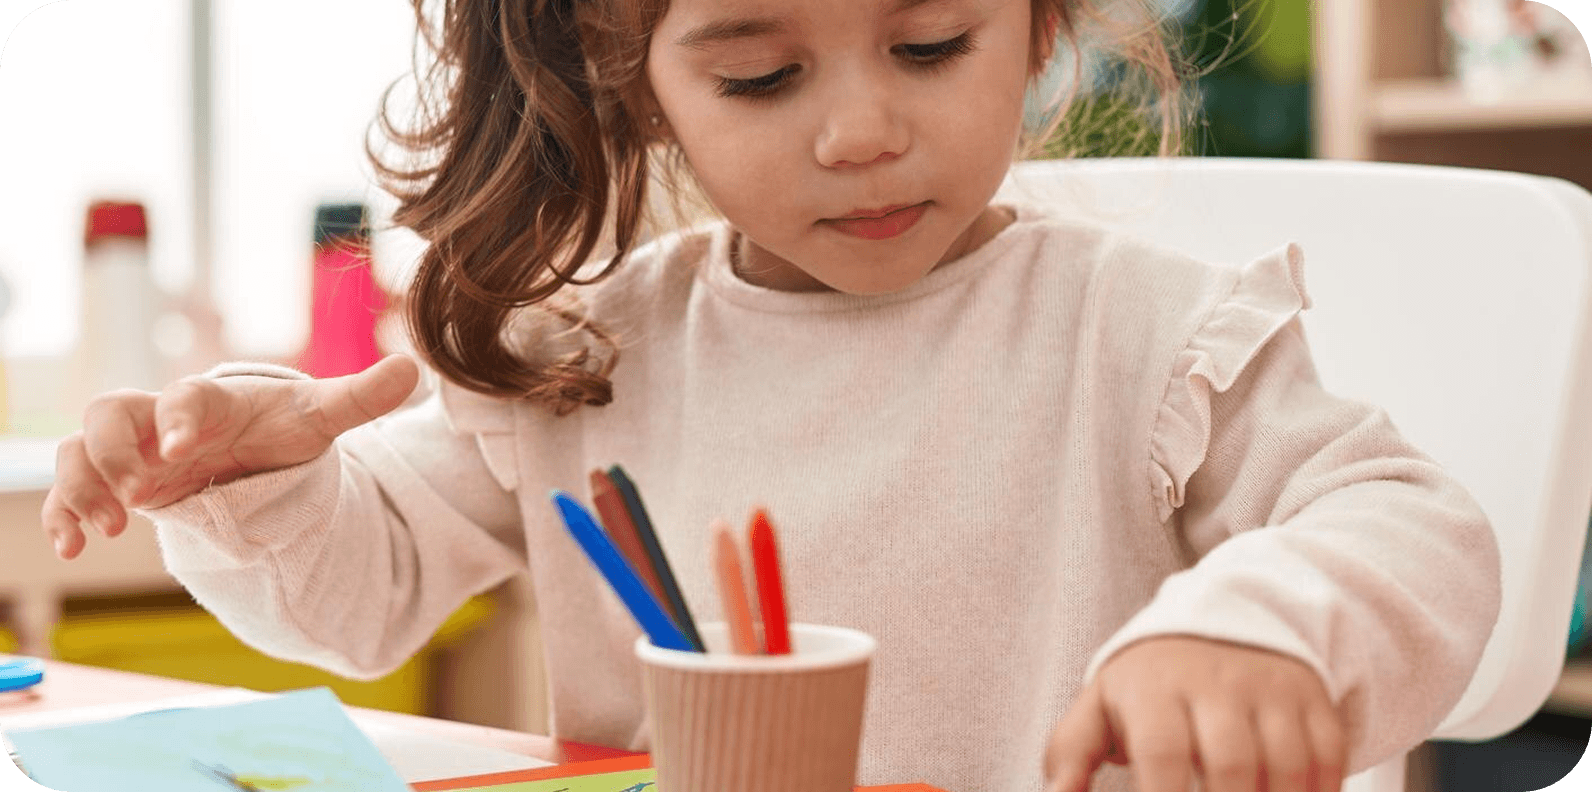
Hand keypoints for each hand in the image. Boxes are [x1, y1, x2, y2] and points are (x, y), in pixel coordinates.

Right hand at [41, 354, 419, 559]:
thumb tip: (415, 368)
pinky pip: (71, 490)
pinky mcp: (117, 483)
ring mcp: (131, 451)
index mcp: (208, 401)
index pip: (182, 397)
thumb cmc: (279, 428)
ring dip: (79, 487)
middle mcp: (159, 420)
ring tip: (104, 528)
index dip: (177, 417)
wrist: (250, 449)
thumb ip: (360, 397)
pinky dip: (64, 514)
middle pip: (108, 412)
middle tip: (139, 492)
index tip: (182, 448)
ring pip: (77, 450)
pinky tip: (73, 546)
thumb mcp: (319, 417)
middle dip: (111, 450)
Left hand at [1044, 636, 1345, 791]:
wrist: (1216, 623)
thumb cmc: (1148, 687)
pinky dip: (1321, 791)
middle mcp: (1215, 684)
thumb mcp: (1100, 707)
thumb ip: (1070, 753)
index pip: (1163, 752)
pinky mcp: (1311, 698)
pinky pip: (1329, 754)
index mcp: (1154, 691)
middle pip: (1230, 764)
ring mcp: (1268, 689)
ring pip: (1286, 764)